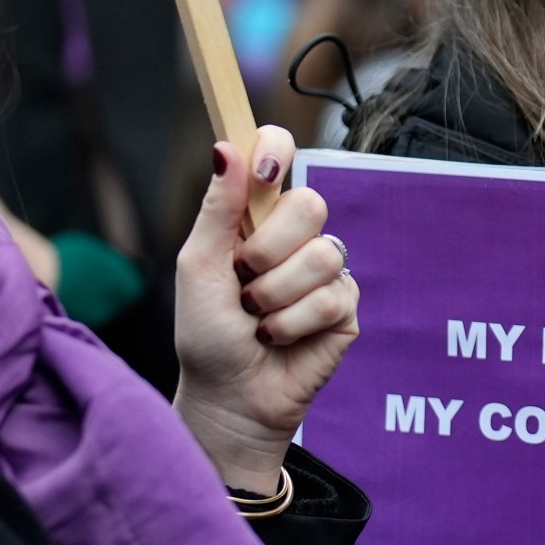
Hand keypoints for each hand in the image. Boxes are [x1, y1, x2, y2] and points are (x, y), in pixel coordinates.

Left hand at [173, 126, 358, 492]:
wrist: (227, 396)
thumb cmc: (206, 334)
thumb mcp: (198, 267)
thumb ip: (217, 209)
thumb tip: (226, 148)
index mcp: (255, 215)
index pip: (279, 155)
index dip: (277, 149)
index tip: (265, 168)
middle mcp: (294, 236)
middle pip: (310, 203)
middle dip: (268, 250)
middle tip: (245, 280)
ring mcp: (324, 271)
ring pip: (322, 255)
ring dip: (276, 296)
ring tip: (258, 319)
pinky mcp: (345, 308)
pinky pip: (332, 297)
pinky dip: (294, 324)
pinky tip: (280, 338)